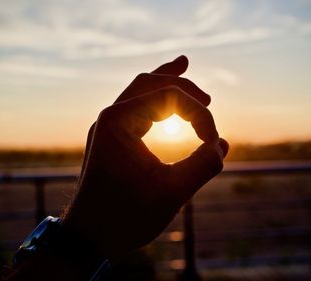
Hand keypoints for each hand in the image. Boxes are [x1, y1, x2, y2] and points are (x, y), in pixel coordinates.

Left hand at [62, 55, 228, 257]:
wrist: (88, 237)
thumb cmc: (124, 216)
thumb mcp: (172, 193)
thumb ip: (203, 165)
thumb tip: (222, 144)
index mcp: (118, 121)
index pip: (168, 97)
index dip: (199, 115)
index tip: (213, 144)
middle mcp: (110, 118)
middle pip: (149, 83)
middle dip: (181, 84)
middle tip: (208, 96)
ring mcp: (108, 128)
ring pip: (139, 91)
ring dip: (165, 84)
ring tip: (184, 66)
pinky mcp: (111, 141)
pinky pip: (135, 109)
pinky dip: (154, 102)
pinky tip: (166, 105)